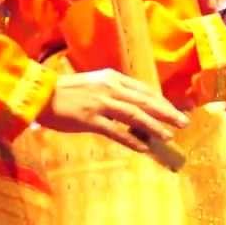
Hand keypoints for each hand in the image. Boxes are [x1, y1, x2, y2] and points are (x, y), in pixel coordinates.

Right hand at [36, 69, 189, 152]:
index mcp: (112, 78)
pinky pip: (116, 131)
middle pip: (144, 101)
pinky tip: (144, 147)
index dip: (161, 101)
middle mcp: (110, 88)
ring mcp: (101, 103)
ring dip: (154, 126)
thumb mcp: (95, 83)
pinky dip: (132, 139)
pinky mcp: (90, 119)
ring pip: (134, 115)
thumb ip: (114, 92)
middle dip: (166, 112)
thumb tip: (134, 106)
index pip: (143, 90)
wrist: (42, 94)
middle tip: (183, 122)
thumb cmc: (68, 90)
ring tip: (169, 135)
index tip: (174, 110)